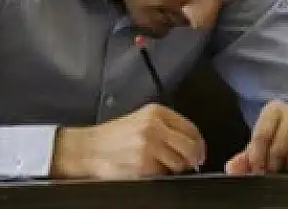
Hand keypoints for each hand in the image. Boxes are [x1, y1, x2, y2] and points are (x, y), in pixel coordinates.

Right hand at [51, 103, 205, 178]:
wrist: (89, 149)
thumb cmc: (113, 137)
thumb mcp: (140, 120)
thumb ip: (165, 126)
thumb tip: (192, 144)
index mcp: (156, 112)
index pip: (191, 129)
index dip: (199, 144)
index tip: (198, 152)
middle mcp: (155, 127)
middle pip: (191, 148)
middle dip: (192, 159)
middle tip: (188, 164)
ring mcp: (150, 147)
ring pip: (180, 164)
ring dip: (174, 169)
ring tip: (158, 165)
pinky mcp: (144, 166)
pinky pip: (164, 175)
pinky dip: (160, 175)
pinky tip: (148, 170)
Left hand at [225, 101, 287, 174]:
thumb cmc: (284, 136)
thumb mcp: (264, 143)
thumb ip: (245, 157)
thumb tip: (232, 168)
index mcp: (273, 110)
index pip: (261, 136)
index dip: (257, 158)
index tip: (258, 171)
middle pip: (278, 148)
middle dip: (274, 166)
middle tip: (274, 173)